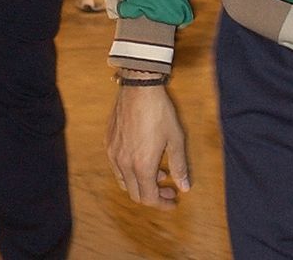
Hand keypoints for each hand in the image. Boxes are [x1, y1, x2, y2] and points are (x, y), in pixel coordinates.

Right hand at [106, 81, 190, 208]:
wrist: (139, 88)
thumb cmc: (159, 112)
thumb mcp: (175, 139)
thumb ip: (179, 166)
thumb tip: (184, 187)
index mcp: (141, 166)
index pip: (149, 198)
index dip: (162, 204)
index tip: (173, 200)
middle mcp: (124, 164)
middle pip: (135, 194)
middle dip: (153, 196)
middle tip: (168, 188)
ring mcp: (113, 153)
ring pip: (124, 182)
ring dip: (141, 183)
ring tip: (157, 172)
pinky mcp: (108, 143)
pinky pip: (117, 167)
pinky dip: (130, 171)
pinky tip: (141, 158)